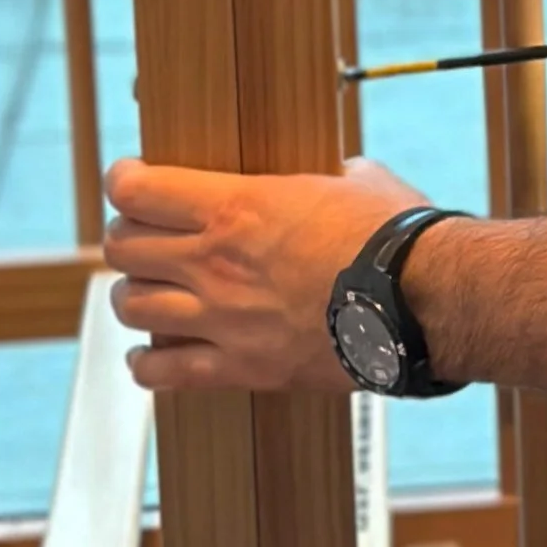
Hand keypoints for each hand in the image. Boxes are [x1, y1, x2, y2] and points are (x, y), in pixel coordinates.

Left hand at [104, 153, 429, 391]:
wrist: (424, 302)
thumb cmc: (396, 237)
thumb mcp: (356, 180)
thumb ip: (326, 174)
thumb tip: (335, 172)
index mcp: (238, 207)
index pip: (137, 191)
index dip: (124, 182)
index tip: (131, 183)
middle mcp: (216, 263)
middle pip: (122, 248)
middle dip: (128, 239)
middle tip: (146, 240)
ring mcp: (223, 319)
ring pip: (131, 307)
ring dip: (134, 297)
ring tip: (151, 295)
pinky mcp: (241, 367)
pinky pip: (162, 374)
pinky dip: (147, 365)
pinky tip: (152, 355)